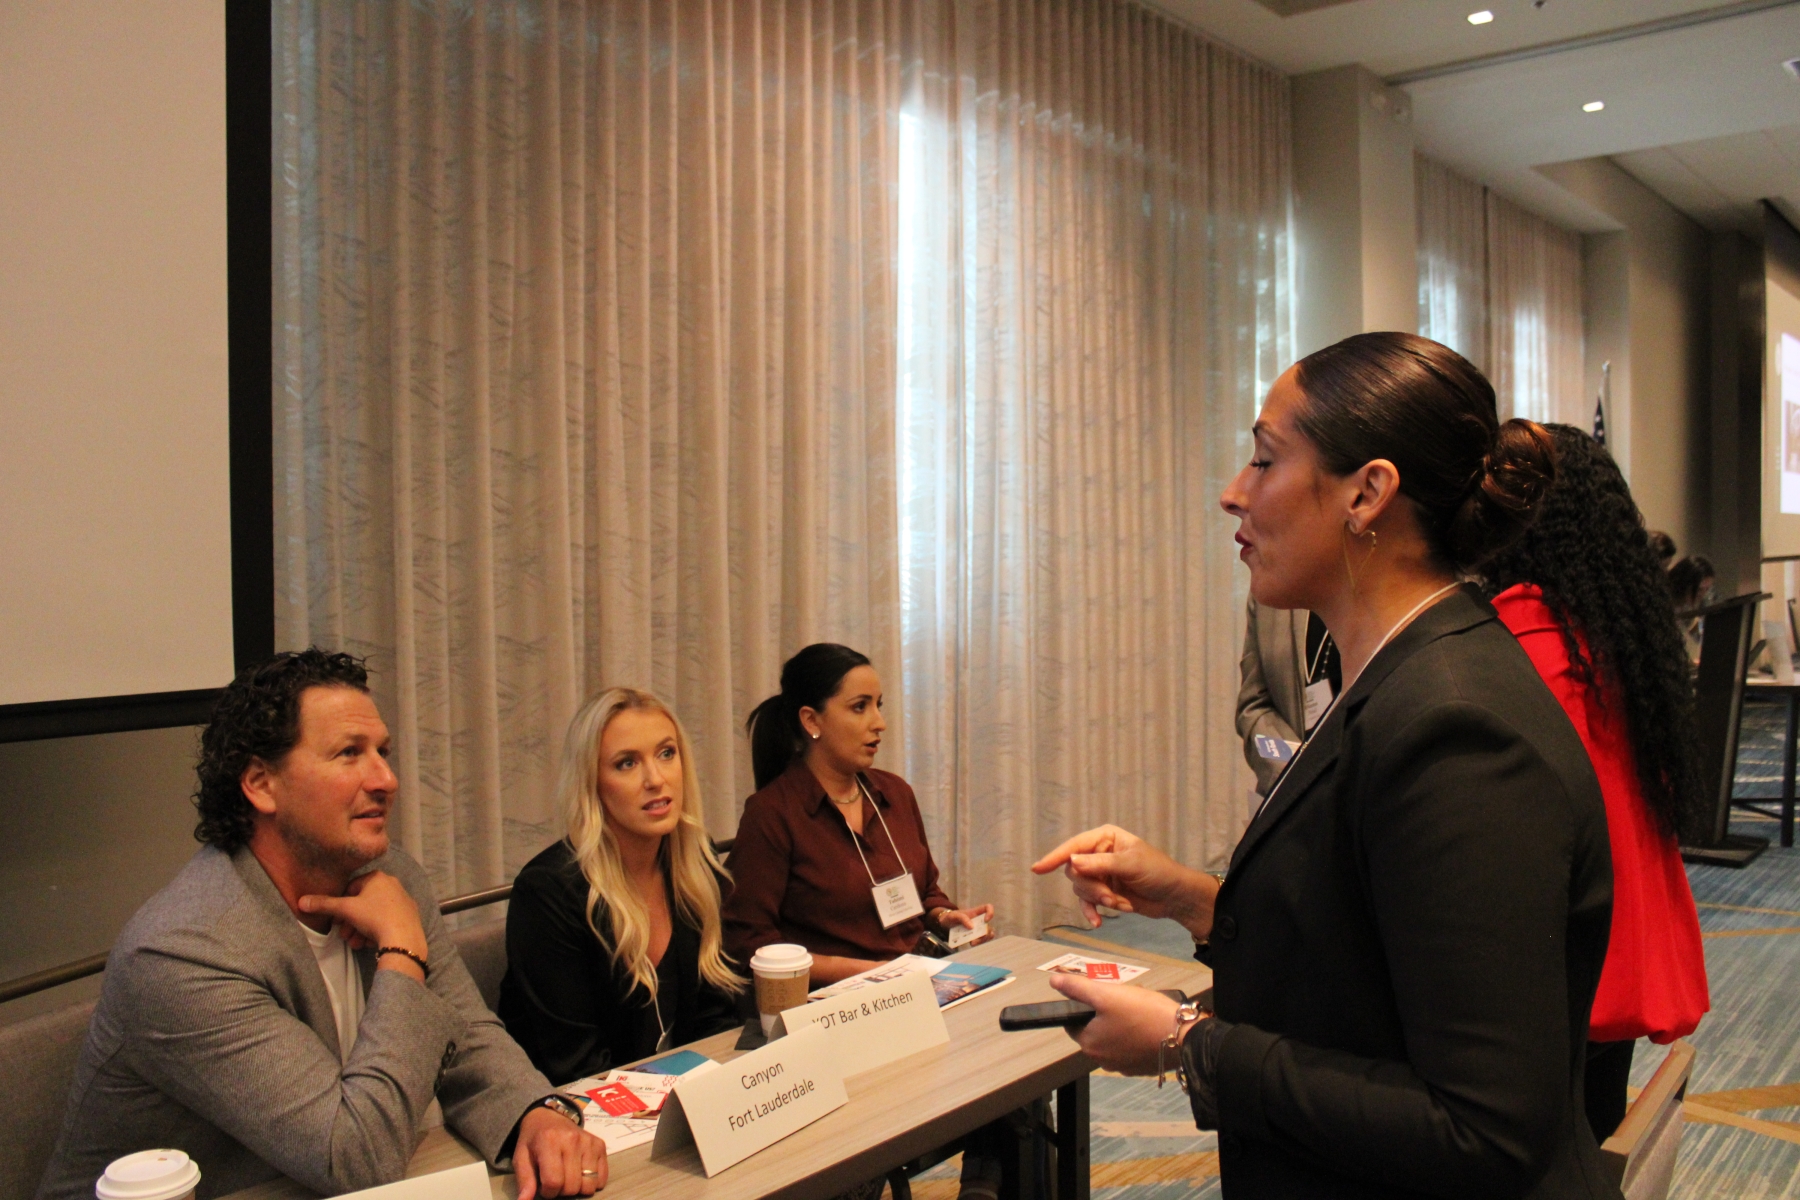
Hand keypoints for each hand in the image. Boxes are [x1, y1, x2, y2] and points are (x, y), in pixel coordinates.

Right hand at [297, 871, 428, 976]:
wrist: (404, 938)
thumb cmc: (373, 917)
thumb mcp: (345, 910)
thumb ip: (324, 904)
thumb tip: (301, 901)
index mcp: (377, 877)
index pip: (351, 888)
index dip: (339, 905)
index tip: (334, 921)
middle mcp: (392, 884)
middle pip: (362, 904)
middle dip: (349, 922)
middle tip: (343, 936)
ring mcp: (403, 900)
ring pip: (373, 914)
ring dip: (360, 930)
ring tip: (355, 944)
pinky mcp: (410, 915)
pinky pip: (386, 920)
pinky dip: (375, 931)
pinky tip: (369, 943)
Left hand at [515, 1106, 606, 1199]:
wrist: (548, 1117)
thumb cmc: (533, 1141)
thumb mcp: (521, 1158)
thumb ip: (524, 1181)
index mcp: (550, 1141)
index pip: (554, 1182)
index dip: (547, 1192)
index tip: (543, 1187)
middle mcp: (572, 1139)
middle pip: (572, 1186)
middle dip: (562, 1191)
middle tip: (555, 1181)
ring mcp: (589, 1142)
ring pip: (589, 1185)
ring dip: (578, 1188)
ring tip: (568, 1177)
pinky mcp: (600, 1145)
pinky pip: (602, 1178)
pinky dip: (592, 1182)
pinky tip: (581, 1174)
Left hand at [936, 904, 994, 943]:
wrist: (945, 924)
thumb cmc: (950, 917)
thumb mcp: (954, 915)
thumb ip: (962, 918)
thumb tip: (972, 927)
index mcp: (976, 912)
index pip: (988, 908)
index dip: (990, 913)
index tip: (985, 920)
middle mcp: (979, 920)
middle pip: (989, 926)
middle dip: (985, 934)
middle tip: (975, 940)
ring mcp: (977, 929)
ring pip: (987, 934)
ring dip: (982, 940)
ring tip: (973, 943)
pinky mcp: (974, 936)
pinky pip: (981, 940)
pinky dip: (979, 943)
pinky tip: (971, 944)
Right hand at [1031, 825, 1216, 938]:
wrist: (1176, 897)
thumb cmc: (1158, 872)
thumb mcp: (1130, 865)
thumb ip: (1100, 864)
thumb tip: (1071, 861)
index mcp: (1105, 838)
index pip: (1074, 846)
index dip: (1055, 857)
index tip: (1038, 869)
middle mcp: (1098, 853)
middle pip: (1075, 871)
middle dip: (1092, 887)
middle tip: (1109, 897)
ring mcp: (1100, 874)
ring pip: (1081, 888)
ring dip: (1098, 899)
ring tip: (1118, 904)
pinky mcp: (1104, 892)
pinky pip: (1087, 902)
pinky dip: (1092, 912)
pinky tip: (1097, 922)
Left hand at [1047, 973, 1185, 1075]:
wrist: (1184, 1038)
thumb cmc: (1144, 1014)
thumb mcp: (1107, 995)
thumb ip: (1078, 988)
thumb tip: (1054, 981)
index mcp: (1090, 1045)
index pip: (1075, 1022)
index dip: (1087, 1005)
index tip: (1105, 997)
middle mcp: (1103, 1061)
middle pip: (1096, 1030)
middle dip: (1107, 1014)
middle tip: (1126, 1001)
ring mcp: (1124, 1067)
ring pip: (1115, 1037)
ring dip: (1122, 1024)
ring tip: (1140, 1011)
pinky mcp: (1142, 1067)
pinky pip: (1132, 1047)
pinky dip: (1136, 1036)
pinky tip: (1149, 1025)